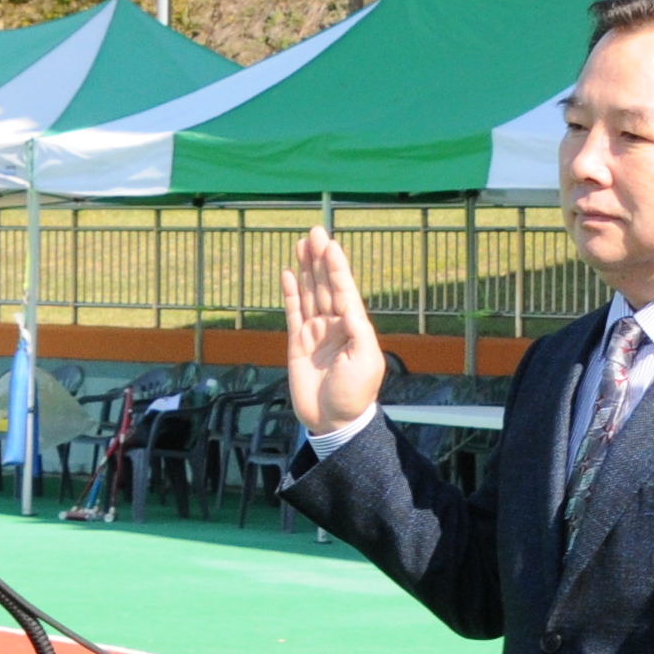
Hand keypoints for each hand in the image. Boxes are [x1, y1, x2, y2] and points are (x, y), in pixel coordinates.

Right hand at [283, 228, 385, 437]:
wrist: (333, 421)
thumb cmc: (355, 394)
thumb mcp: (366, 361)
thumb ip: (357, 331)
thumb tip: (347, 306)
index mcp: (354, 327)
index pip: (344, 290)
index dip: (337, 267)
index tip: (331, 244)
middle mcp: (334, 325)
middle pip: (325, 285)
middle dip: (321, 259)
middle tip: (315, 231)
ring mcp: (315, 333)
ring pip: (308, 294)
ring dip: (305, 269)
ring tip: (302, 244)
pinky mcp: (297, 344)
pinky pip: (292, 313)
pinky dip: (289, 294)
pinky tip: (288, 274)